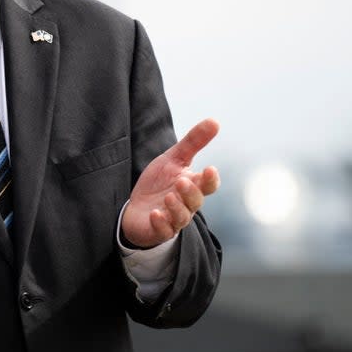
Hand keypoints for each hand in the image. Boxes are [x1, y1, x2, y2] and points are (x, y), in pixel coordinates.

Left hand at [121, 118, 220, 247]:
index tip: (209, 168)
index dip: (210, 179)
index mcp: (192, 186)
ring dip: (176, 207)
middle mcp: (186, 204)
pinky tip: (155, 214)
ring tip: (168, 196)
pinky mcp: (158, 230)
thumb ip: (193, 142)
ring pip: (182, 217)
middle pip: (196, 201)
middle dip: (190, 192)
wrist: (137, 208)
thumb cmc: (159, 183)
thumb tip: (215, 121)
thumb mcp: (173, 159)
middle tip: (181, 181)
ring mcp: (173, 219)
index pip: (208, 185)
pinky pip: (163, 230)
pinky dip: (160, 223)